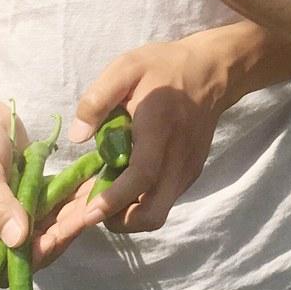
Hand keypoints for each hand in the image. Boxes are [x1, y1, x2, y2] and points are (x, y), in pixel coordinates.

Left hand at [32, 36, 233, 262]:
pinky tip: (124, 185)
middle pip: (153, 213)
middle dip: (120, 222)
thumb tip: (77, 136)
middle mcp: (178, 158)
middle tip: (94, 209)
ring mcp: (187, 169)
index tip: (89, 212)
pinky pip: (164, 199)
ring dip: (129, 215)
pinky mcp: (190, 172)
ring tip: (104, 198)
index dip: (115, 199)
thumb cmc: (166, 68)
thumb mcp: (127, 68)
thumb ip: (98, 99)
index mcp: (159, 130)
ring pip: (158, 212)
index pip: (142, 175)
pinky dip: (141, 203)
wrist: (212, 71)